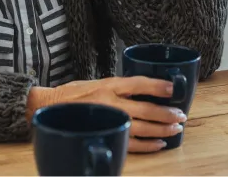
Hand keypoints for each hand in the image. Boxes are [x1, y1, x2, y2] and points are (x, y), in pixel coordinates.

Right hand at [27, 77, 186, 152]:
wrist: (46, 108)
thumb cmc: (70, 95)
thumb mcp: (94, 82)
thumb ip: (116, 87)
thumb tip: (140, 91)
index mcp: (108, 85)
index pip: (139, 83)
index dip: (158, 85)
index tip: (173, 88)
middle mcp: (110, 102)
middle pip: (146, 108)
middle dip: (167, 113)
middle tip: (181, 115)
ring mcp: (108, 120)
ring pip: (142, 127)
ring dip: (162, 129)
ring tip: (176, 129)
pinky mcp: (104, 134)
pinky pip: (131, 143)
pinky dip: (148, 145)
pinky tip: (160, 144)